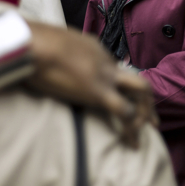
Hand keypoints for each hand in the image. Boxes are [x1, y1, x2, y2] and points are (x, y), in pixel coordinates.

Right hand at [25, 22, 157, 147]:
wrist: (34, 44)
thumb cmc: (32, 43)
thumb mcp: (48, 44)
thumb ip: (54, 54)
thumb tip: (45, 61)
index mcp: (94, 49)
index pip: (115, 68)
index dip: (120, 87)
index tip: (120, 99)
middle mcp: (106, 61)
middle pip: (136, 79)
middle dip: (146, 100)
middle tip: (151, 119)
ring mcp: (105, 76)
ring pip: (140, 92)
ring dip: (145, 113)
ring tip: (145, 133)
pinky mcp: (98, 92)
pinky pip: (124, 111)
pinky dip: (131, 127)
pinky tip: (132, 141)